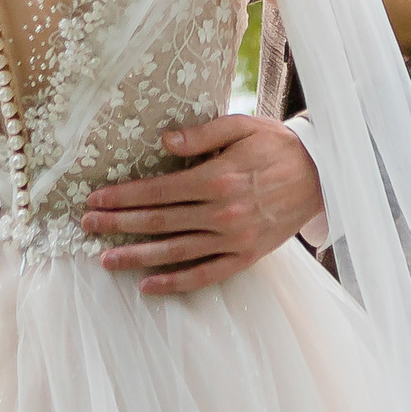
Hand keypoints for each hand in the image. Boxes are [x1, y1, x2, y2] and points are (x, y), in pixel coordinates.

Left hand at [78, 114, 323, 294]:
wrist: (323, 175)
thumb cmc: (278, 146)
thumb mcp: (242, 126)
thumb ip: (201, 133)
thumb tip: (163, 140)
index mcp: (216, 178)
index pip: (157, 191)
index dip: (123, 196)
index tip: (95, 199)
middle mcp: (221, 213)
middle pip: (158, 222)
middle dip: (118, 224)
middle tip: (87, 226)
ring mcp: (233, 239)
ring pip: (175, 252)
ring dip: (136, 256)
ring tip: (105, 260)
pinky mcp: (245, 257)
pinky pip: (205, 275)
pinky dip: (175, 283)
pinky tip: (148, 285)